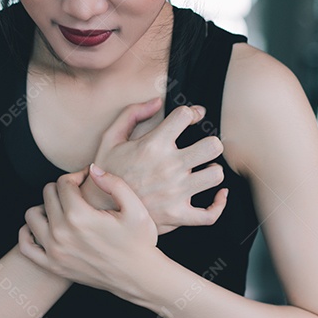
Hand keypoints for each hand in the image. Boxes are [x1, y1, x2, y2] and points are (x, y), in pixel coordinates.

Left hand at [20, 164, 160, 297]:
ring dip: (45, 207)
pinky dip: (28, 233)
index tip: (87, 179)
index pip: (63, 183)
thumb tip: (91, 169)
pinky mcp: (53, 266)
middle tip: (79, 194)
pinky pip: (25, 246)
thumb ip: (114, 183)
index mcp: (80, 216)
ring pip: (32, 215)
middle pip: (48, 195)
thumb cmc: (140, 242)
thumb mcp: (136, 209)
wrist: (139, 276)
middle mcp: (62, 233)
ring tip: (63, 209)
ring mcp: (54, 251)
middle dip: (63, 188)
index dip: (76, 175)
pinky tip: (45, 227)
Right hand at [81, 97, 228, 234]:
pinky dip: (218, 205)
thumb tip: (157, 101)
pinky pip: (210, 215)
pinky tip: (219, 195)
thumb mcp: (110, 138)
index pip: (185, 116)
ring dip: (213, 171)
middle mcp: (168, 168)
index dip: (190, 113)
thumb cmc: (107, 171)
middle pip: (212, 146)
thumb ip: (131, 114)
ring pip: (215, 176)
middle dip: (211, 143)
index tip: (189, 119)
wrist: (98, 209)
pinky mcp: (177, 215)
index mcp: (153, 146)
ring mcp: (175, 193)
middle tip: (203, 147)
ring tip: (204, 170)